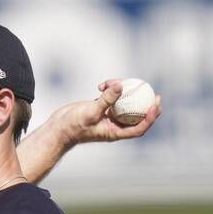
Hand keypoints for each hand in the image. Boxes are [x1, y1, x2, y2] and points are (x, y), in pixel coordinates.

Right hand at [47, 78, 161, 147]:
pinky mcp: (98, 107)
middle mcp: (113, 124)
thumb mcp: (90, 112)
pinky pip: (110, 97)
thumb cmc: (73, 126)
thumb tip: (121, 85)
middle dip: (146, 105)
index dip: (150, 119)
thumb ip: (106, 100)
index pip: (138, 128)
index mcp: (114, 132)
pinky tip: (103, 84)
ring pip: (122, 103)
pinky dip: (109, 89)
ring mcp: (106, 116)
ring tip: (116, 81)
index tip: (155, 106)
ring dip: (123, 91)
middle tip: (155, 93)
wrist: (57, 128)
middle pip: (135, 115)